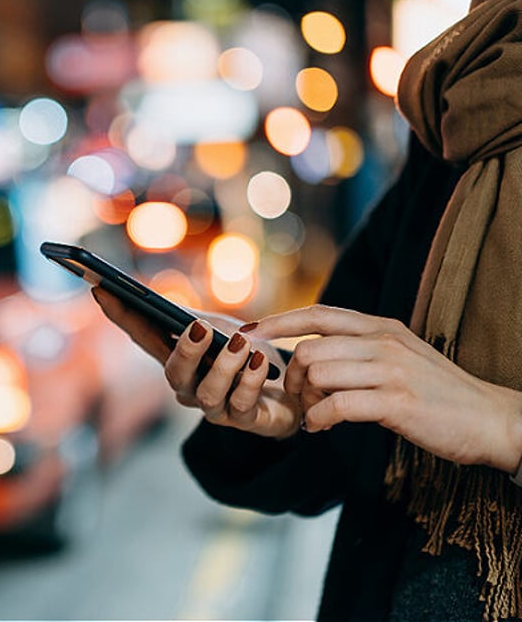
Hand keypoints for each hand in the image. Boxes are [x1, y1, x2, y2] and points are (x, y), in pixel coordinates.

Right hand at [92, 287, 301, 437]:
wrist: (294, 389)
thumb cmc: (249, 356)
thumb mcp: (221, 330)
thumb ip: (193, 321)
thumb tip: (163, 308)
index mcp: (178, 359)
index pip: (142, 336)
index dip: (120, 315)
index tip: (101, 289)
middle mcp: (189, 387)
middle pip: (174, 373)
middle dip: (185, 351)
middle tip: (198, 327)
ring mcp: (215, 407)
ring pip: (207, 393)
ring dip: (224, 366)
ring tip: (241, 344)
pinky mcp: (245, 420)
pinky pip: (242, 404)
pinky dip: (250, 380)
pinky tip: (259, 361)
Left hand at [244, 304, 521, 471]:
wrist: (491, 419)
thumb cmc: (438, 393)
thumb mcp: (399, 356)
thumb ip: (360, 349)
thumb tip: (312, 353)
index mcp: (381, 327)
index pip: (317, 314)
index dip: (278, 322)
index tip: (249, 332)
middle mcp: (383, 341)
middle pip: (309, 350)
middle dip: (291, 378)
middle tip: (298, 399)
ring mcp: (390, 370)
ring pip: (317, 374)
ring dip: (304, 400)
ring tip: (314, 415)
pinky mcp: (396, 402)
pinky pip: (336, 405)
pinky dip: (318, 419)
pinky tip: (321, 428)